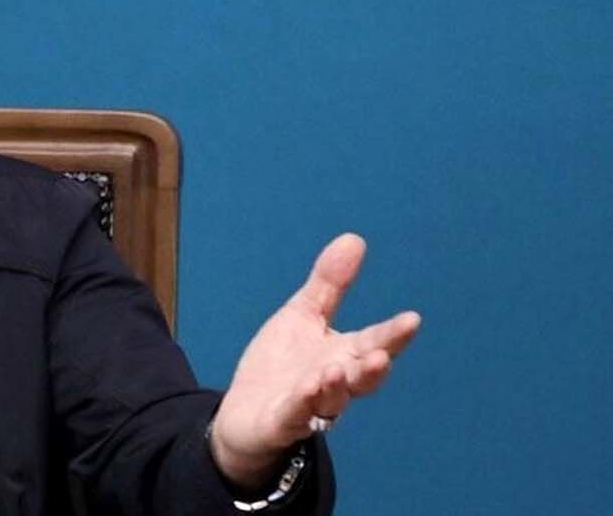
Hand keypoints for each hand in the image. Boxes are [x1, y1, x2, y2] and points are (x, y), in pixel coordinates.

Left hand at [208, 233, 420, 488]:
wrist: (246, 412)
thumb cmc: (283, 364)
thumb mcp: (303, 316)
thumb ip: (330, 284)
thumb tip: (355, 238)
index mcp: (343, 355)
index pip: (373, 343)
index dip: (392, 335)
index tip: (412, 319)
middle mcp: (333, 383)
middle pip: (360, 377)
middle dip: (373, 368)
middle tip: (382, 355)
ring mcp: (309, 406)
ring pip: (330, 400)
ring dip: (335, 386)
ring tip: (335, 370)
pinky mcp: (282, 422)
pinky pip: (294, 415)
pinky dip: (301, 405)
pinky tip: (305, 391)